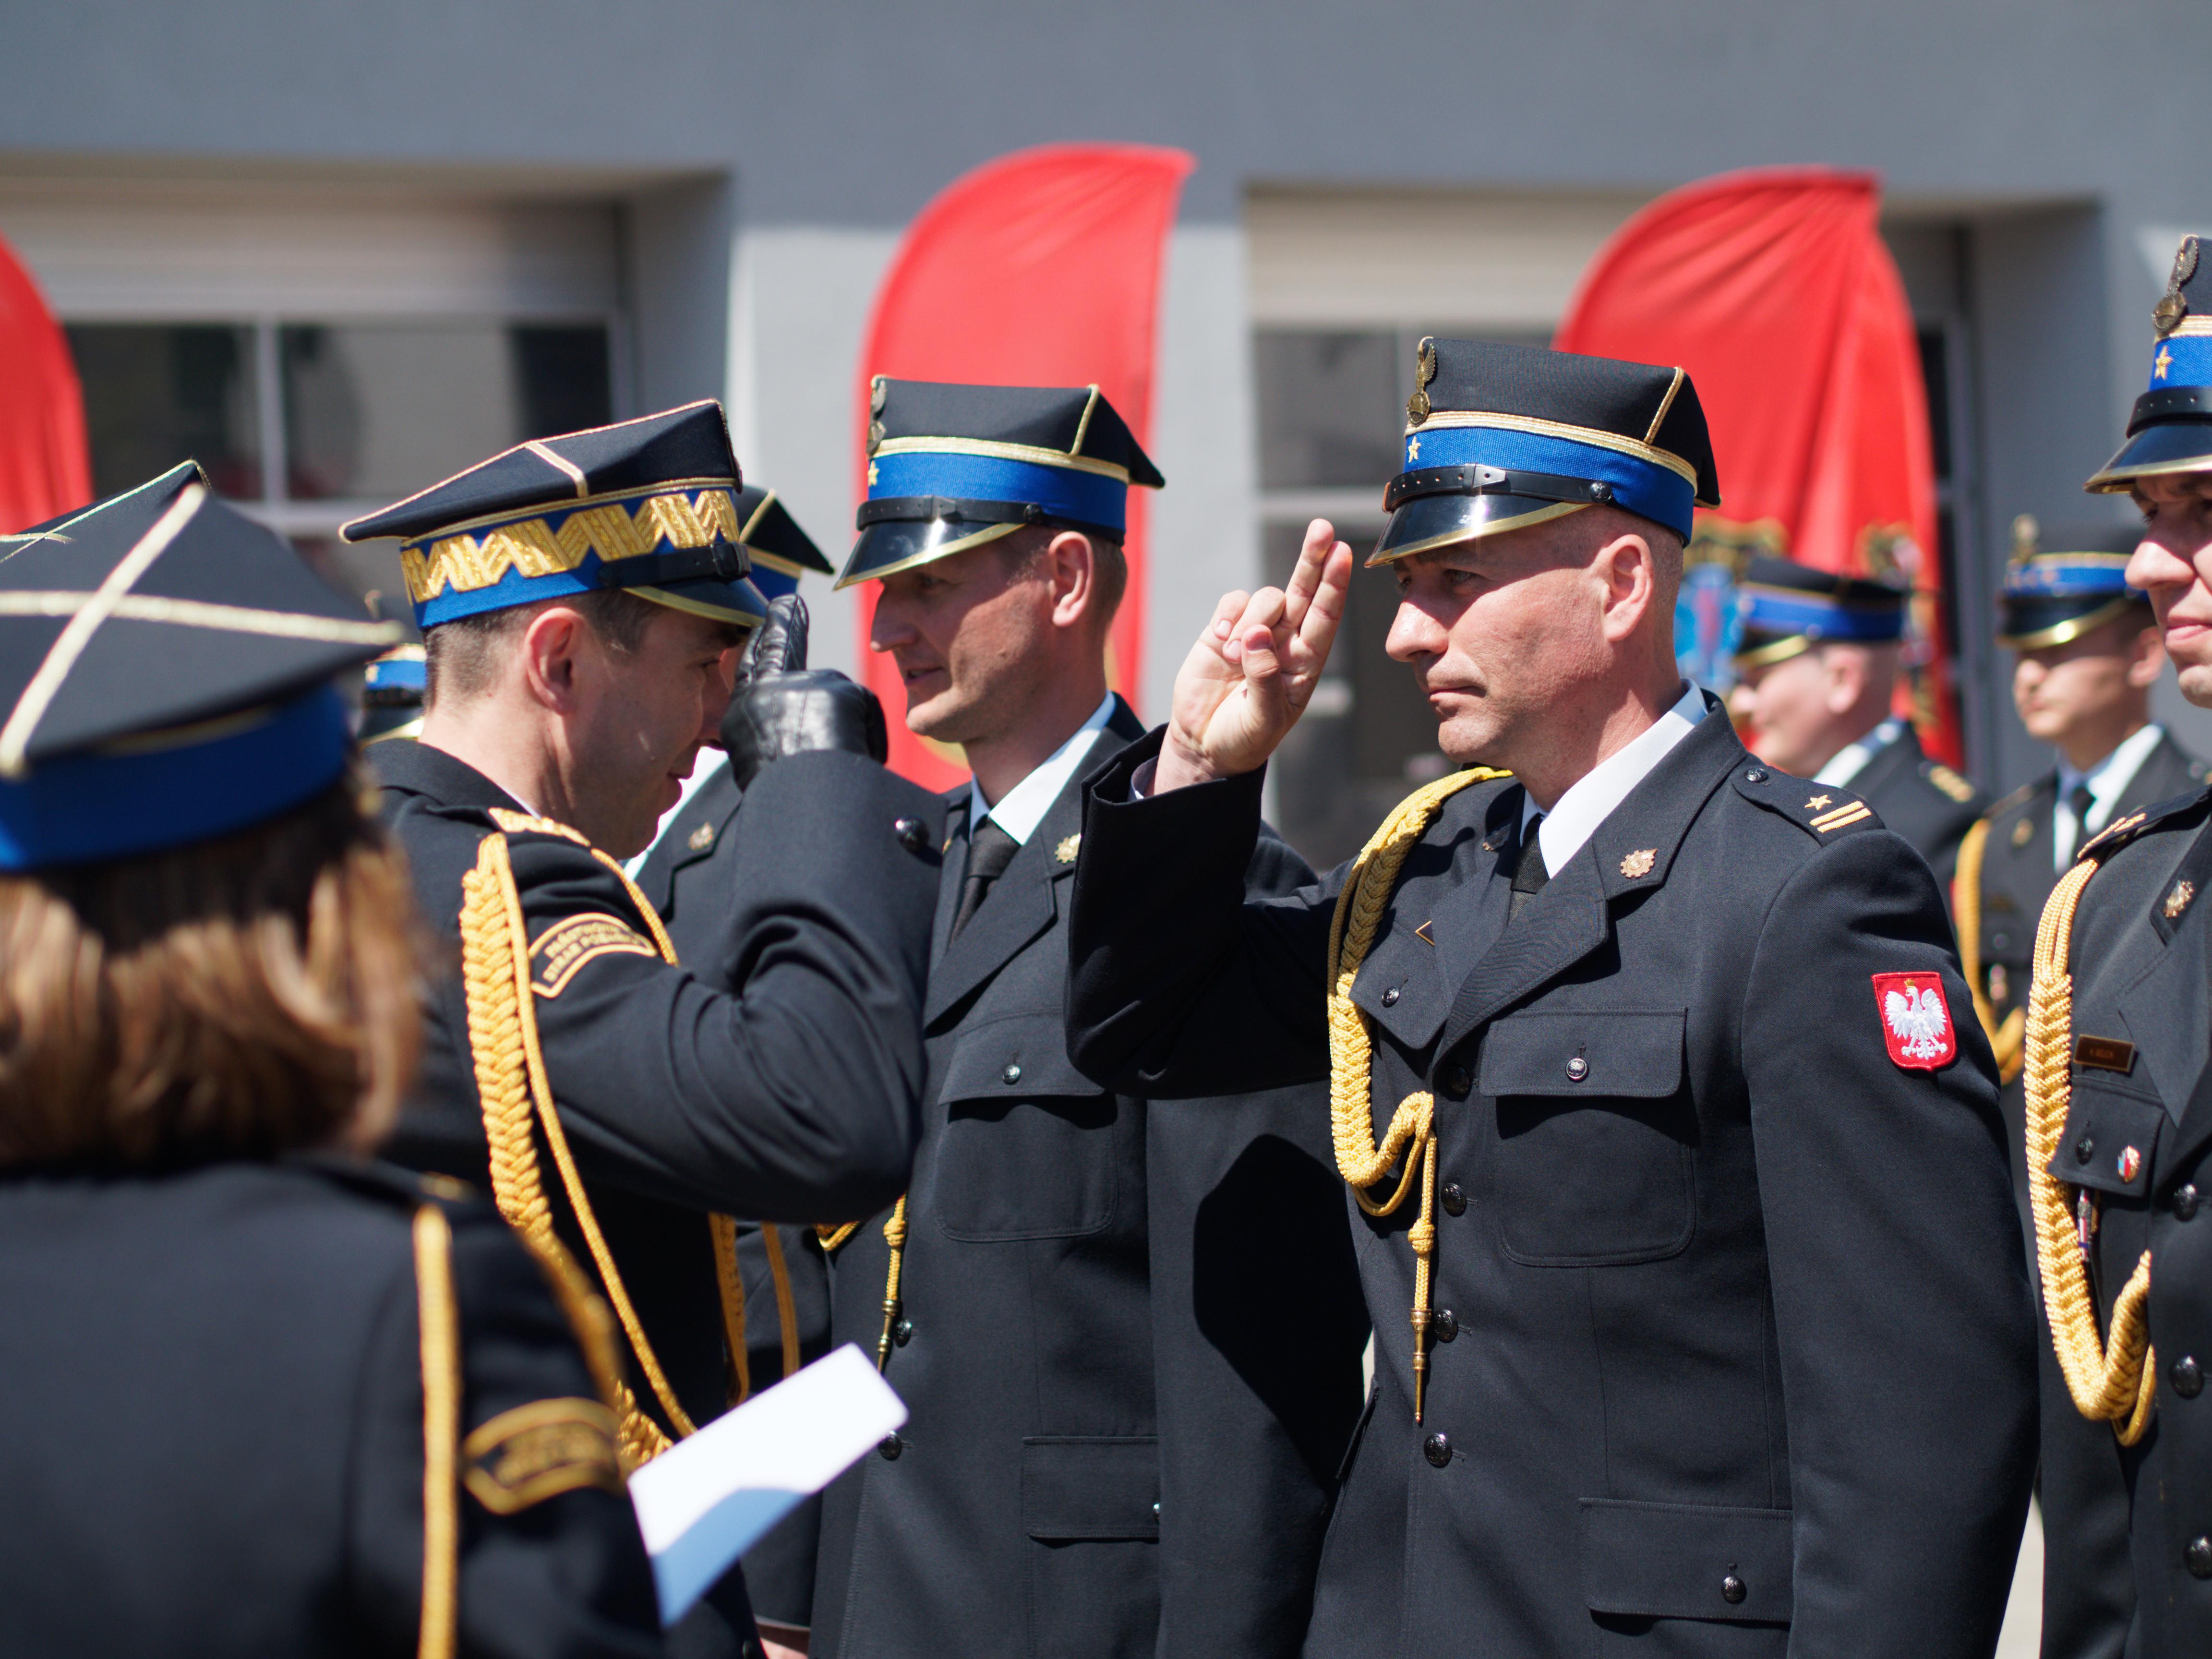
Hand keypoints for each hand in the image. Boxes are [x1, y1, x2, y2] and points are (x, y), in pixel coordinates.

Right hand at [720, 595, 889, 787]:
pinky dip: (869, 736)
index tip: (762, 624)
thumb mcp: (765, 764)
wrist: (800, 805)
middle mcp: (766, 692)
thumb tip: (799, 732)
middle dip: (783, 624)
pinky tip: (859, 756)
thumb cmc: (785, 800)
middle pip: (781, 652)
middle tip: (787, 602)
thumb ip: (778, 733)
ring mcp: (800, 685)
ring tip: (839, 761)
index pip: (750, 670)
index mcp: (744, 715)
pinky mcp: (835, 687)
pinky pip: (866, 711)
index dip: (758, 645)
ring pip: (837, 700)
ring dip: (846, 728)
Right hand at [1155, 518, 1352, 790]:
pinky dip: (1228, 615)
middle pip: (1305, 590)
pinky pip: (1233, 602)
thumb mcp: (1262, 721)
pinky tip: (1220, 641)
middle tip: (1322, 528)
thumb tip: (1256, 637)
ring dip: (1251, 620)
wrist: (1204, 744)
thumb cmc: (1244, 738)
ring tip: (1233, 656)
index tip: (1343, 554)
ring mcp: (1255, 632)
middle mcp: (1286, 641)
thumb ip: (1264, 680)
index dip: (1335, 585)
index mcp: (1305, 663)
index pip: (1325, 617)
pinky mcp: (1224, 629)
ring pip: (1265, 598)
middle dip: (1313, 559)